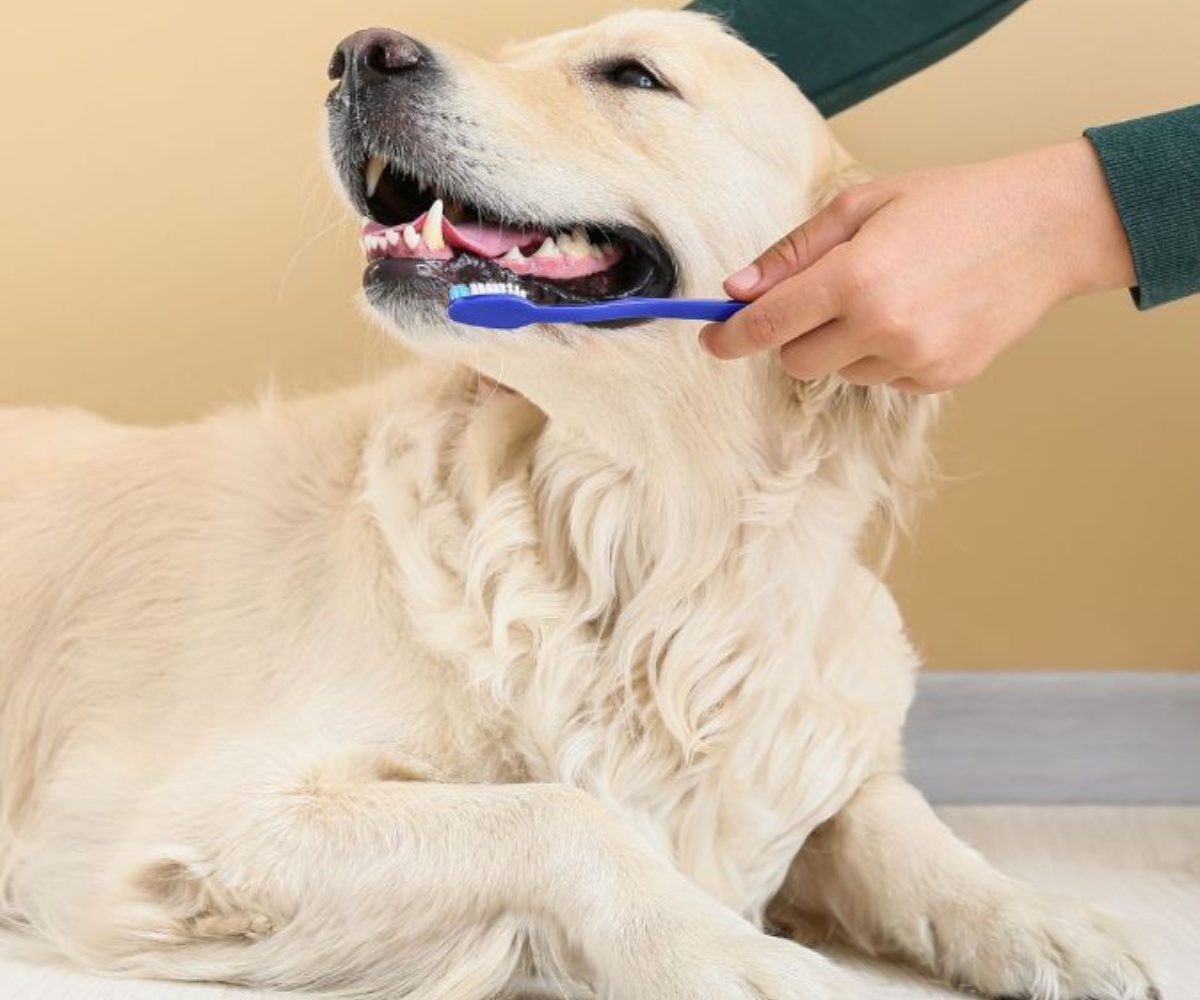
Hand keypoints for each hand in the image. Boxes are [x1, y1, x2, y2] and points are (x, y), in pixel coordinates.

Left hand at [700, 139, 1136, 392]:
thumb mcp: (863, 205)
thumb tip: (737, 290)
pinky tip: (920, 314)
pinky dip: (883, 354)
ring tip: (891, 294)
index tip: (711, 341)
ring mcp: (914, 359)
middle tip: (824, 295)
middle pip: (795, 360)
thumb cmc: (952, 204)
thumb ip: (792, 252)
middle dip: (794, 334)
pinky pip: (882, 379)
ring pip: (838, 372)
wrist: (1046, 228)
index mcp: (854, 277)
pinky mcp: (941, 380)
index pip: (767, 325)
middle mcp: (882, 327)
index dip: (730, 337)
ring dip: (843, 343)